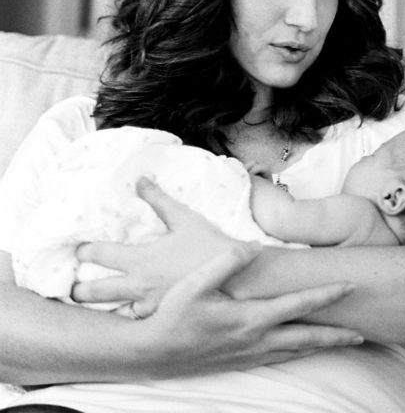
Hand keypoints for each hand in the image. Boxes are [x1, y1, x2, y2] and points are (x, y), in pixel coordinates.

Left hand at [72, 177, 234, 312]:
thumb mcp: (185, 218)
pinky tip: (134, 314)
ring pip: (112, 311)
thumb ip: (159, 200)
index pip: (98, 254)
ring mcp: (147, 306)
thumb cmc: (210, 246)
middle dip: (78, 290)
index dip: (84, 251)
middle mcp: (137, 285)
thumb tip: (140, 179)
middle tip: (73, 288)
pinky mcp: (159, 319)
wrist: (235, 278)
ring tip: (99, 306)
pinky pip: (137, 320)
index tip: (78, 250)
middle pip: (93, 293)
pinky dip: (133, 316)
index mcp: (139, 259)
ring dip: (104, 307)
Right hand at [131, 242, 363, 376]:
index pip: (299, 305)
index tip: (351, 286)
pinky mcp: (239, 363)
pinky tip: (303, 350)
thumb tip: (255, 246)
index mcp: (250, 319)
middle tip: (363, 333)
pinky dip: (298, 353)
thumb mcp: (197, 282)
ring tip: (343, 343)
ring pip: (295, 351)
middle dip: (336, 336)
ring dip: (321, 346)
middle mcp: (255, 340)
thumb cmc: (173, 314)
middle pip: (306, 338)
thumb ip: (228, 260)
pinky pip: (279, 358)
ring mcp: (248, 355)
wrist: (149, 353)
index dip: (327, 295)